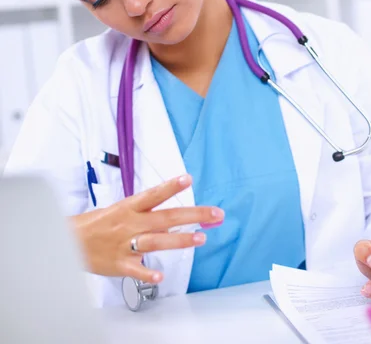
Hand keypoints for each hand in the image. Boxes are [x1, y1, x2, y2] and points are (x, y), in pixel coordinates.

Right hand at [71, 174, 223, 284]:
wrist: (69, 241)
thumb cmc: (98, 223)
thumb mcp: (120, 209)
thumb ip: (144, 211)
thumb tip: (172, 212)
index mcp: (129, 207)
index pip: (154, 194)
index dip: (170, 186)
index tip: (188, 179)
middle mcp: (130, 223)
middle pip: (165, 218)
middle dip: (193, 215)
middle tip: (215, 214)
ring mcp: (125, 244)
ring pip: (156, 242)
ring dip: (179, 241)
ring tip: (201, 238)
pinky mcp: (119, 264)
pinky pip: (135, 270)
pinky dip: (147, 274)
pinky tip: (160, 277)